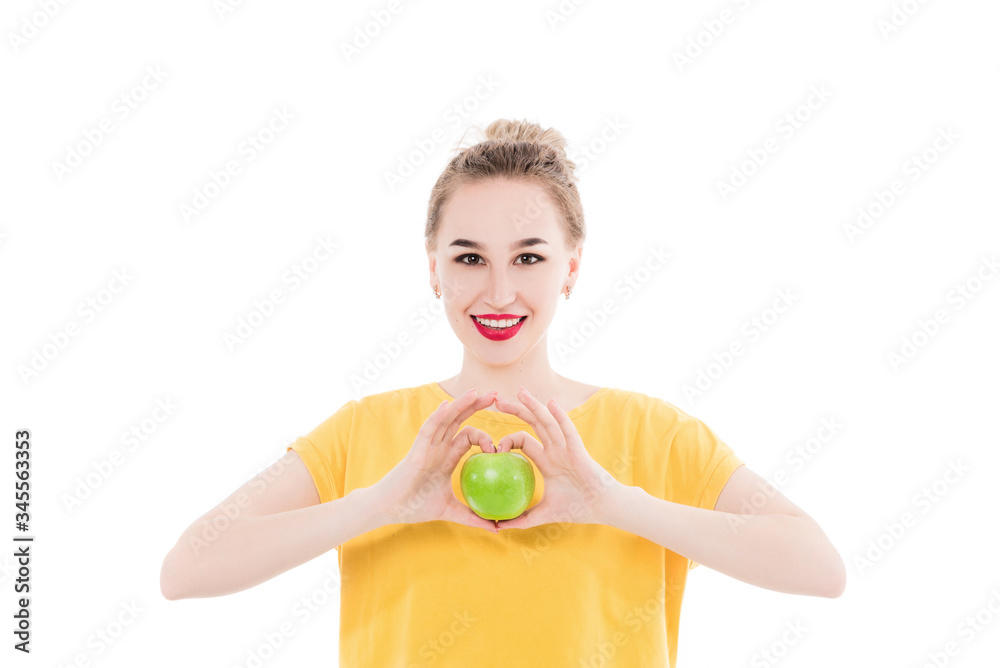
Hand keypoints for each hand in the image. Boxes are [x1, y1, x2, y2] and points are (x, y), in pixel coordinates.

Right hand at [376, 388, 499, 532]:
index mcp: (447, 457)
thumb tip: (497, 528)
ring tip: (478, 392)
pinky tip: (448, 406)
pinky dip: (437, 416)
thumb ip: (473, 517)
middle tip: (498, 396)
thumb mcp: (450, 511)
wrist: (390, 509)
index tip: (500, 448)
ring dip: (462, 404)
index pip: (468, 437)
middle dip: (477, 406)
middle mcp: (438, 447)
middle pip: (460, 420)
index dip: (485, 435)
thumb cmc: (415, 507)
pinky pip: (428, 429)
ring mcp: (427, 446)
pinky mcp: (416, 450)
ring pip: (446, 419)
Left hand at [491, 387, 620, 529]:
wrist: (602, 509)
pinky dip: (559, 416)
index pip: (523, 441)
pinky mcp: (578, 450)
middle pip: (532, 424)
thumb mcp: (543, 514)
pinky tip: (550, 403)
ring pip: (547, 422)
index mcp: (546, 460)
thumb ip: (521, 519)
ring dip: (533, 405)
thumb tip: (496, 527)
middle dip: (515, 410)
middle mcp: (554, 449)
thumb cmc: (577, 508)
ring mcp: (566, 447)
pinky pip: (567, 430)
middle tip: (496, 400)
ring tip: (519, 391)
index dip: (507, 440)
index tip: (493, 448)